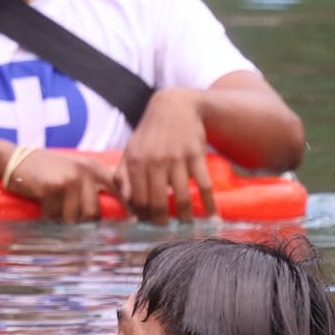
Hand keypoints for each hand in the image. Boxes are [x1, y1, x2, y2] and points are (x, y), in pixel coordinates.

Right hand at [4, 149, 117, 222]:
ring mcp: (70, 180)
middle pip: (93, 213)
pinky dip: (47, 214)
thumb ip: (90, 185)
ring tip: (52, 205)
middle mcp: (85, 173)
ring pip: (74, 217)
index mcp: (94, 168)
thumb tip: (103, 215)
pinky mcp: (53, 188)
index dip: (126, 207)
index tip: (133, 221)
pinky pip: (54, 214)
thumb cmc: (45, 169)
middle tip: (67, 216)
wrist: (15, 158)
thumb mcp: (73, 170)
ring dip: (61, 218)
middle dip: (80, 220)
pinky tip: (41, 201)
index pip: (118, 189)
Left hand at [116, 89, 217, 223]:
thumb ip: (123, 176)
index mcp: (136, 162)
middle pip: (159, 202)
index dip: (143, 215)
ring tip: (185, 225)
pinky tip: (212, 217)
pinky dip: (209, 205)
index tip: (147, 223)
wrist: (174, 106)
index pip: (138, 199)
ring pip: (182, 197)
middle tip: (165, 228)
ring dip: (185, 216)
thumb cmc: (149, 134)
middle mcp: (156, 161)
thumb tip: (125, 204)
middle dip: (162, 221)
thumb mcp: (130, 151)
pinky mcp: (197, 155)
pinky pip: (204, 185)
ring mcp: (177, 158)